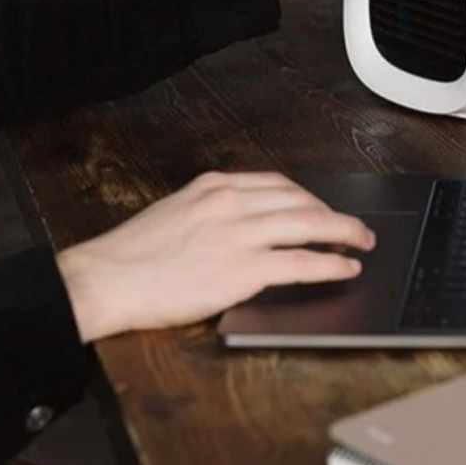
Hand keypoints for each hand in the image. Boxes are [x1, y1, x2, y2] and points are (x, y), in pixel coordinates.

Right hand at [56, 171, 375, 342]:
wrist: (103, 281)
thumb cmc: (129, 256)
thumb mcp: (175, 213)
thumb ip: (213, 213)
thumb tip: (246, 227)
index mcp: (213, 186)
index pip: (277, 183)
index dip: (308, 196)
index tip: (321, 206)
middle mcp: (230, 202)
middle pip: (301, 199)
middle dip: (333, 212)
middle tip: (354, 225)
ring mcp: (238, 234)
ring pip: (310, 224)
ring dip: (344, 233)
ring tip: (362, 242)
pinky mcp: (242, 269)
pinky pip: (302, 262)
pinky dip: (331, 263)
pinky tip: (345, 267)